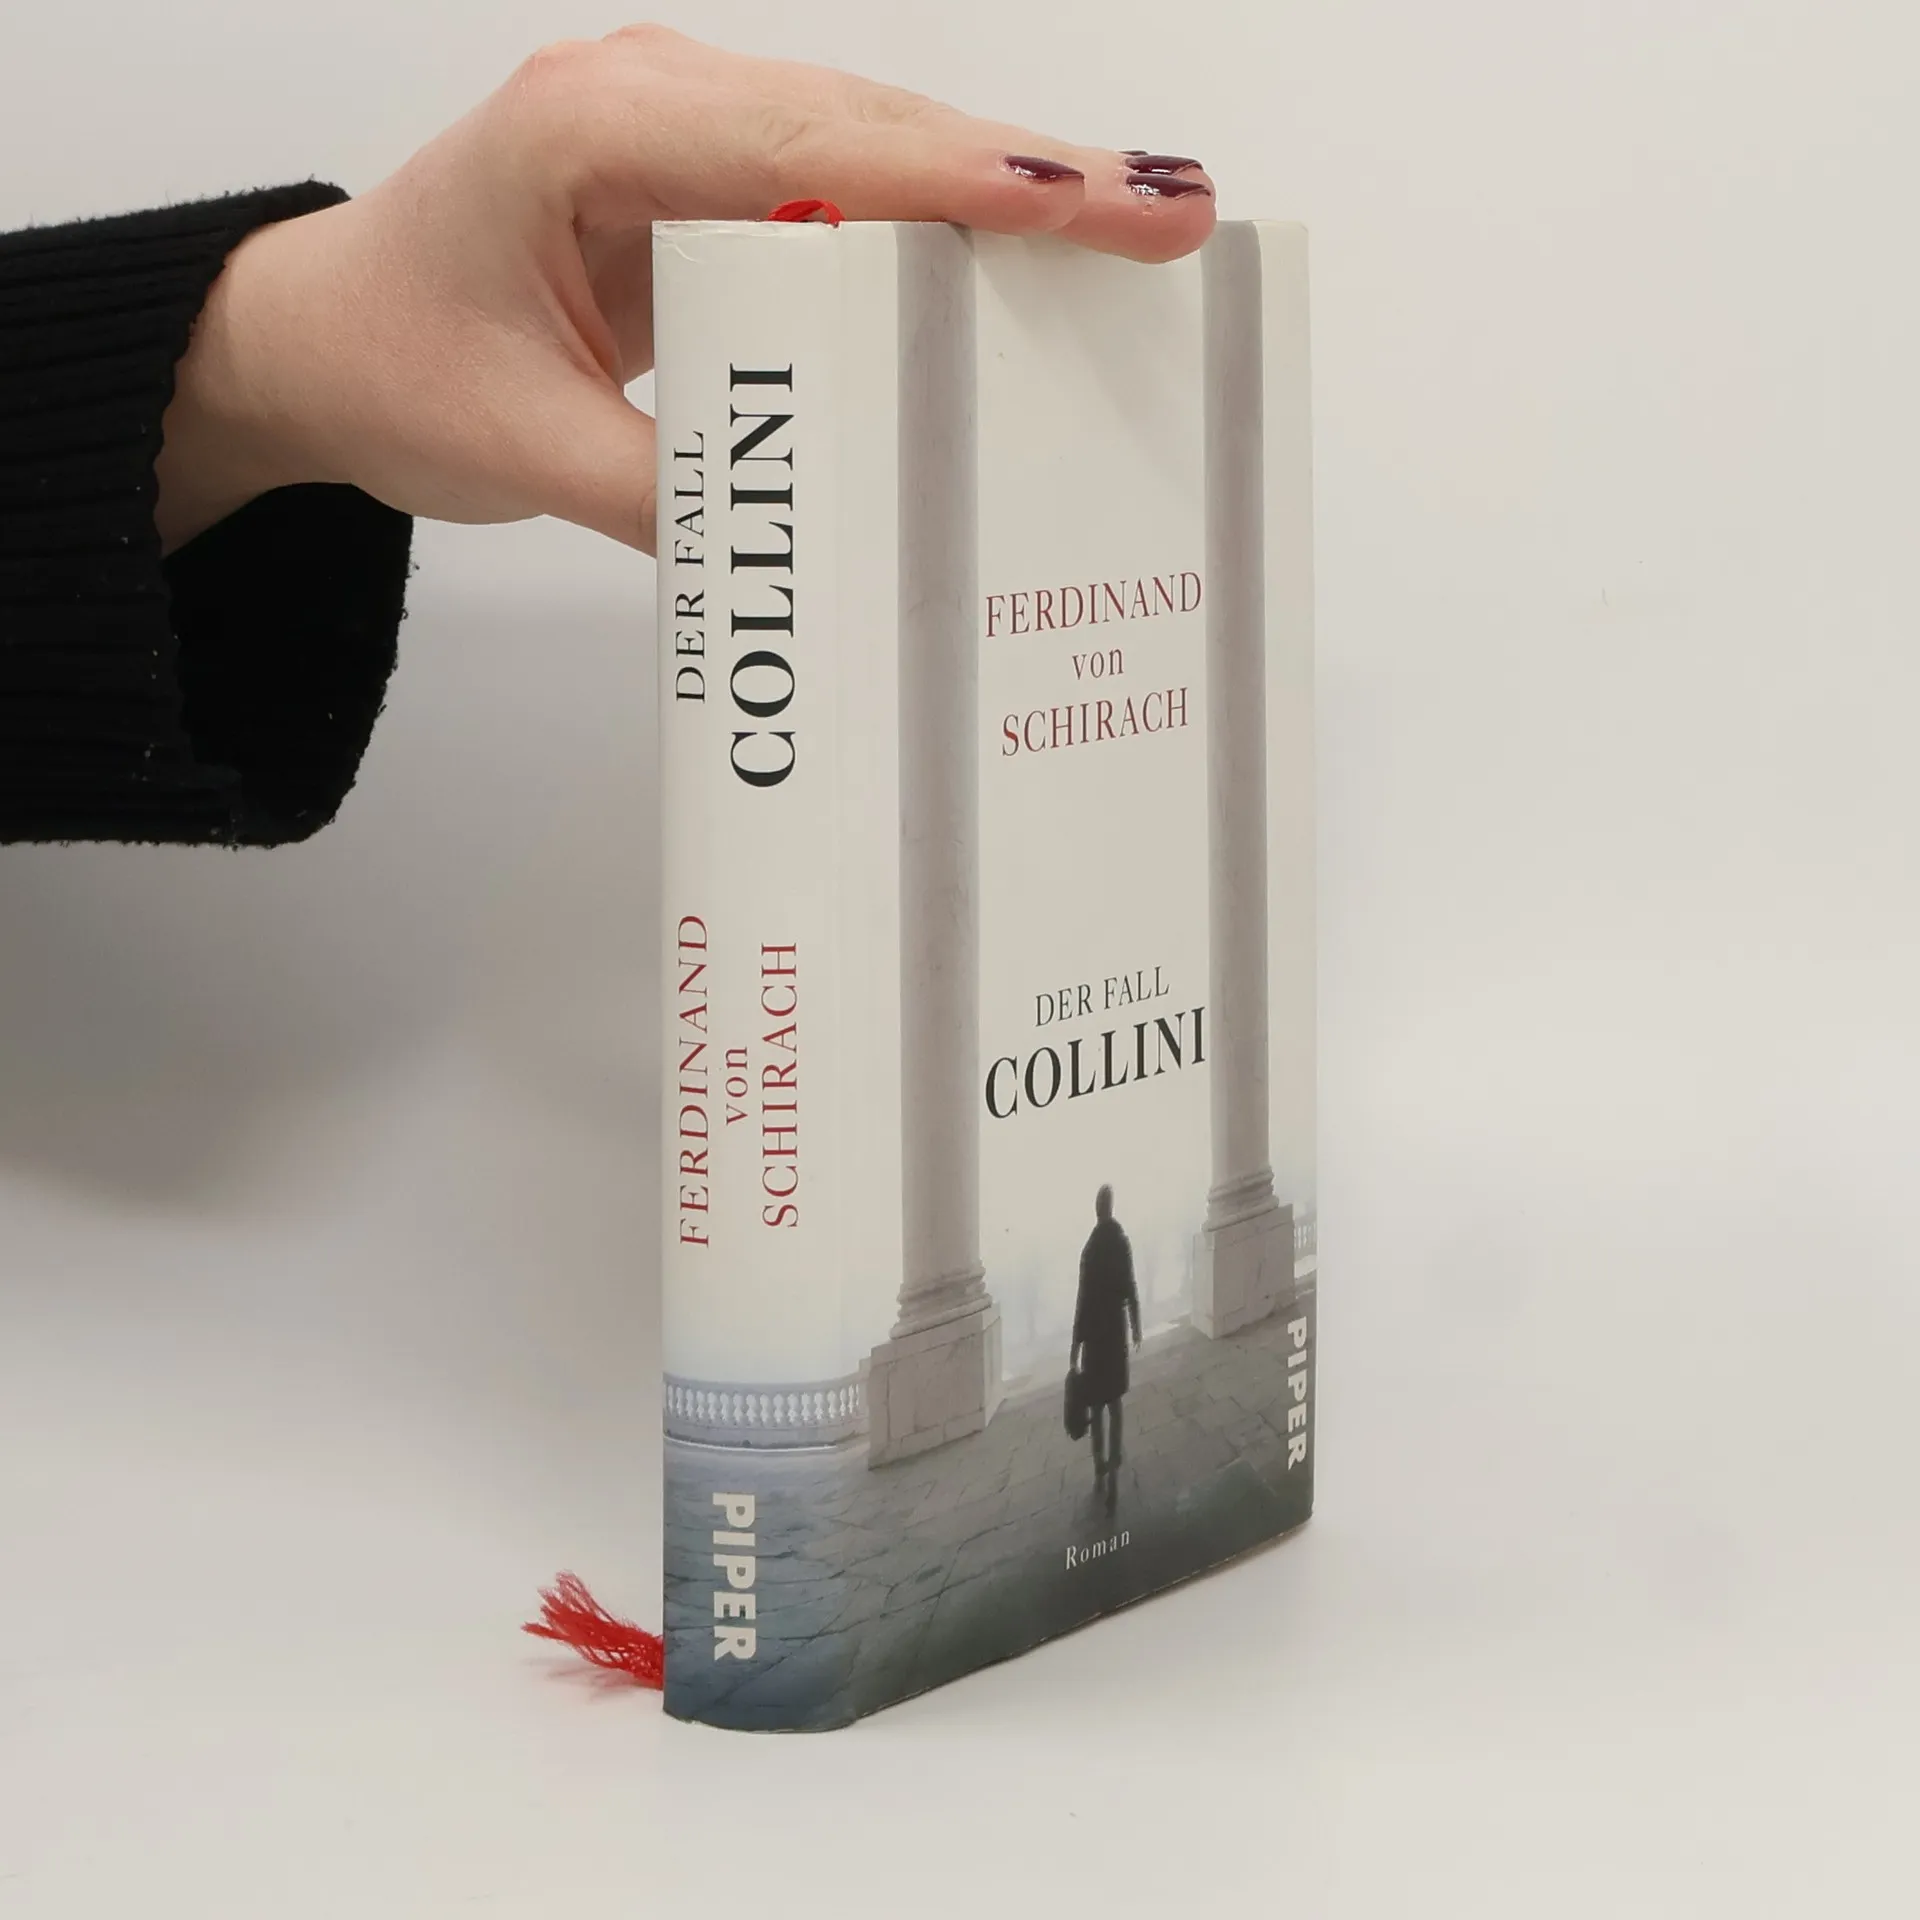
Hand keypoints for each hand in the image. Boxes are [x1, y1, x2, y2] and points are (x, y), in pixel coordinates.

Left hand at [155, 27, 1215, 552]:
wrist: (326, 338)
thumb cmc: (393, 363)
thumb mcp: (518, 449)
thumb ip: (665, 494)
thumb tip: (817, 550)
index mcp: (593, 132)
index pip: (814, 144)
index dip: (962, 176)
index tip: (1088, 199)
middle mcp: (658, 106)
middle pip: (879, 127)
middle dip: (1034, 172)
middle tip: (1176, 215)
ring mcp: (693, 138)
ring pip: (881, 149)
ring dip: (1010, 191)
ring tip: (1141, 230)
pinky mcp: (718, 189)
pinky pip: (852, 195)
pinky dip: (947, 228)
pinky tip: (1032, 262)